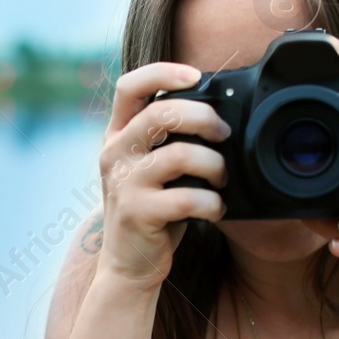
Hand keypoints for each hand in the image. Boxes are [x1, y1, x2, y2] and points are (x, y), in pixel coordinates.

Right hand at [96, 63, 231, 290]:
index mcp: (118, 135)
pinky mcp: (137, 213)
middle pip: (162, 113)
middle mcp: (114, 153)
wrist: (129, 265)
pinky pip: (187, 197)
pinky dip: (212, 202)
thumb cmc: (153, 211)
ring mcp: (123, 183)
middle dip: (204, 118)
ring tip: (222, 178)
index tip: (196, 76)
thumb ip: (171, 140)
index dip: (164, 72)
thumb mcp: (152, 168)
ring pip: (180, 155)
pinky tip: (216, 209)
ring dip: (215, 165)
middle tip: (224, 134)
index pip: (130, 86)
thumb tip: (219, 115)